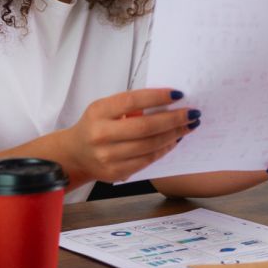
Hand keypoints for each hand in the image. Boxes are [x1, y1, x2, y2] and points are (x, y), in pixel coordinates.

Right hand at [61, 88, 199, 183]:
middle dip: (174, 119)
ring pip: (149, 146)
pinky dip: (164, 149)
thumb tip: (169, 100)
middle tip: (192, 113)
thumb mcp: (105, 108)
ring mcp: (107, 157)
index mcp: (98, 112)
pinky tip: (174, 140)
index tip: (179, 94)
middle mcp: (100, 135)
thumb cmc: (97, 124)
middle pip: (145, 127)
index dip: (158, 97)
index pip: (132, 101)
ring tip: (188, 126)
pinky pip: (147, 160)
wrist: (75, 154)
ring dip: (174, 135)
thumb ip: (130, 104)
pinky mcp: (116, 172)